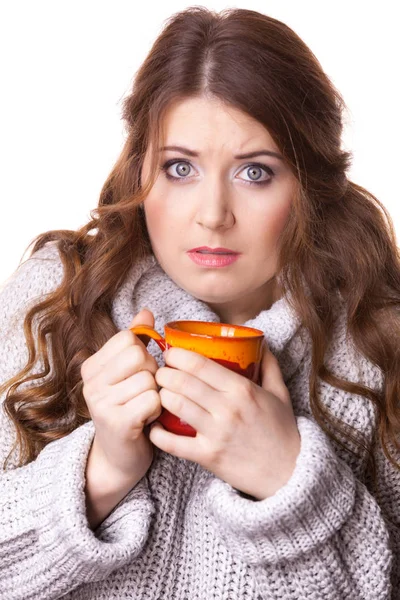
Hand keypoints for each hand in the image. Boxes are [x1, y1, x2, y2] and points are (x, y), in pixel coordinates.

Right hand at [81, 308, 161, 483]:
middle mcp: (91, 383)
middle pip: (140, 356)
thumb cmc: (128, 409)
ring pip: (150, 380)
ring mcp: (101, 403)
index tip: (136, 375)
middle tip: (143, 393)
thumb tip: (146, 311)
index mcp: (92, 367)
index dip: (143, 354)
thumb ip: (135, 341)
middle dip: (151, 374)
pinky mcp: (117, 423)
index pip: (129, 338)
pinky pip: (154, 400)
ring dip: (156, 395)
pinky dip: (158, 411)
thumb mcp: (127, 374)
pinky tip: (146, 420)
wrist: (119, 458)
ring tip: (144, 409)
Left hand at [150, 343, 299, 499]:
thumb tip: (261, 344)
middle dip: (164, 372)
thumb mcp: (280, 394)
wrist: (289, 473)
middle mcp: (227, 409)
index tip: (170, 351)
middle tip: (159, 371)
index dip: (178, 354)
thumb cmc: (282, 431)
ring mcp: (216, 433)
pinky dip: (157, 433)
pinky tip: (153, 425)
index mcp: (242, 390)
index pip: (200, 364)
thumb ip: (270, 366)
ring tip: (158, 392)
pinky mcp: (208, 456)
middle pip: (183, 382)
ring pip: (175, 405)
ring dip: (160, 395)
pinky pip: (173, 443)